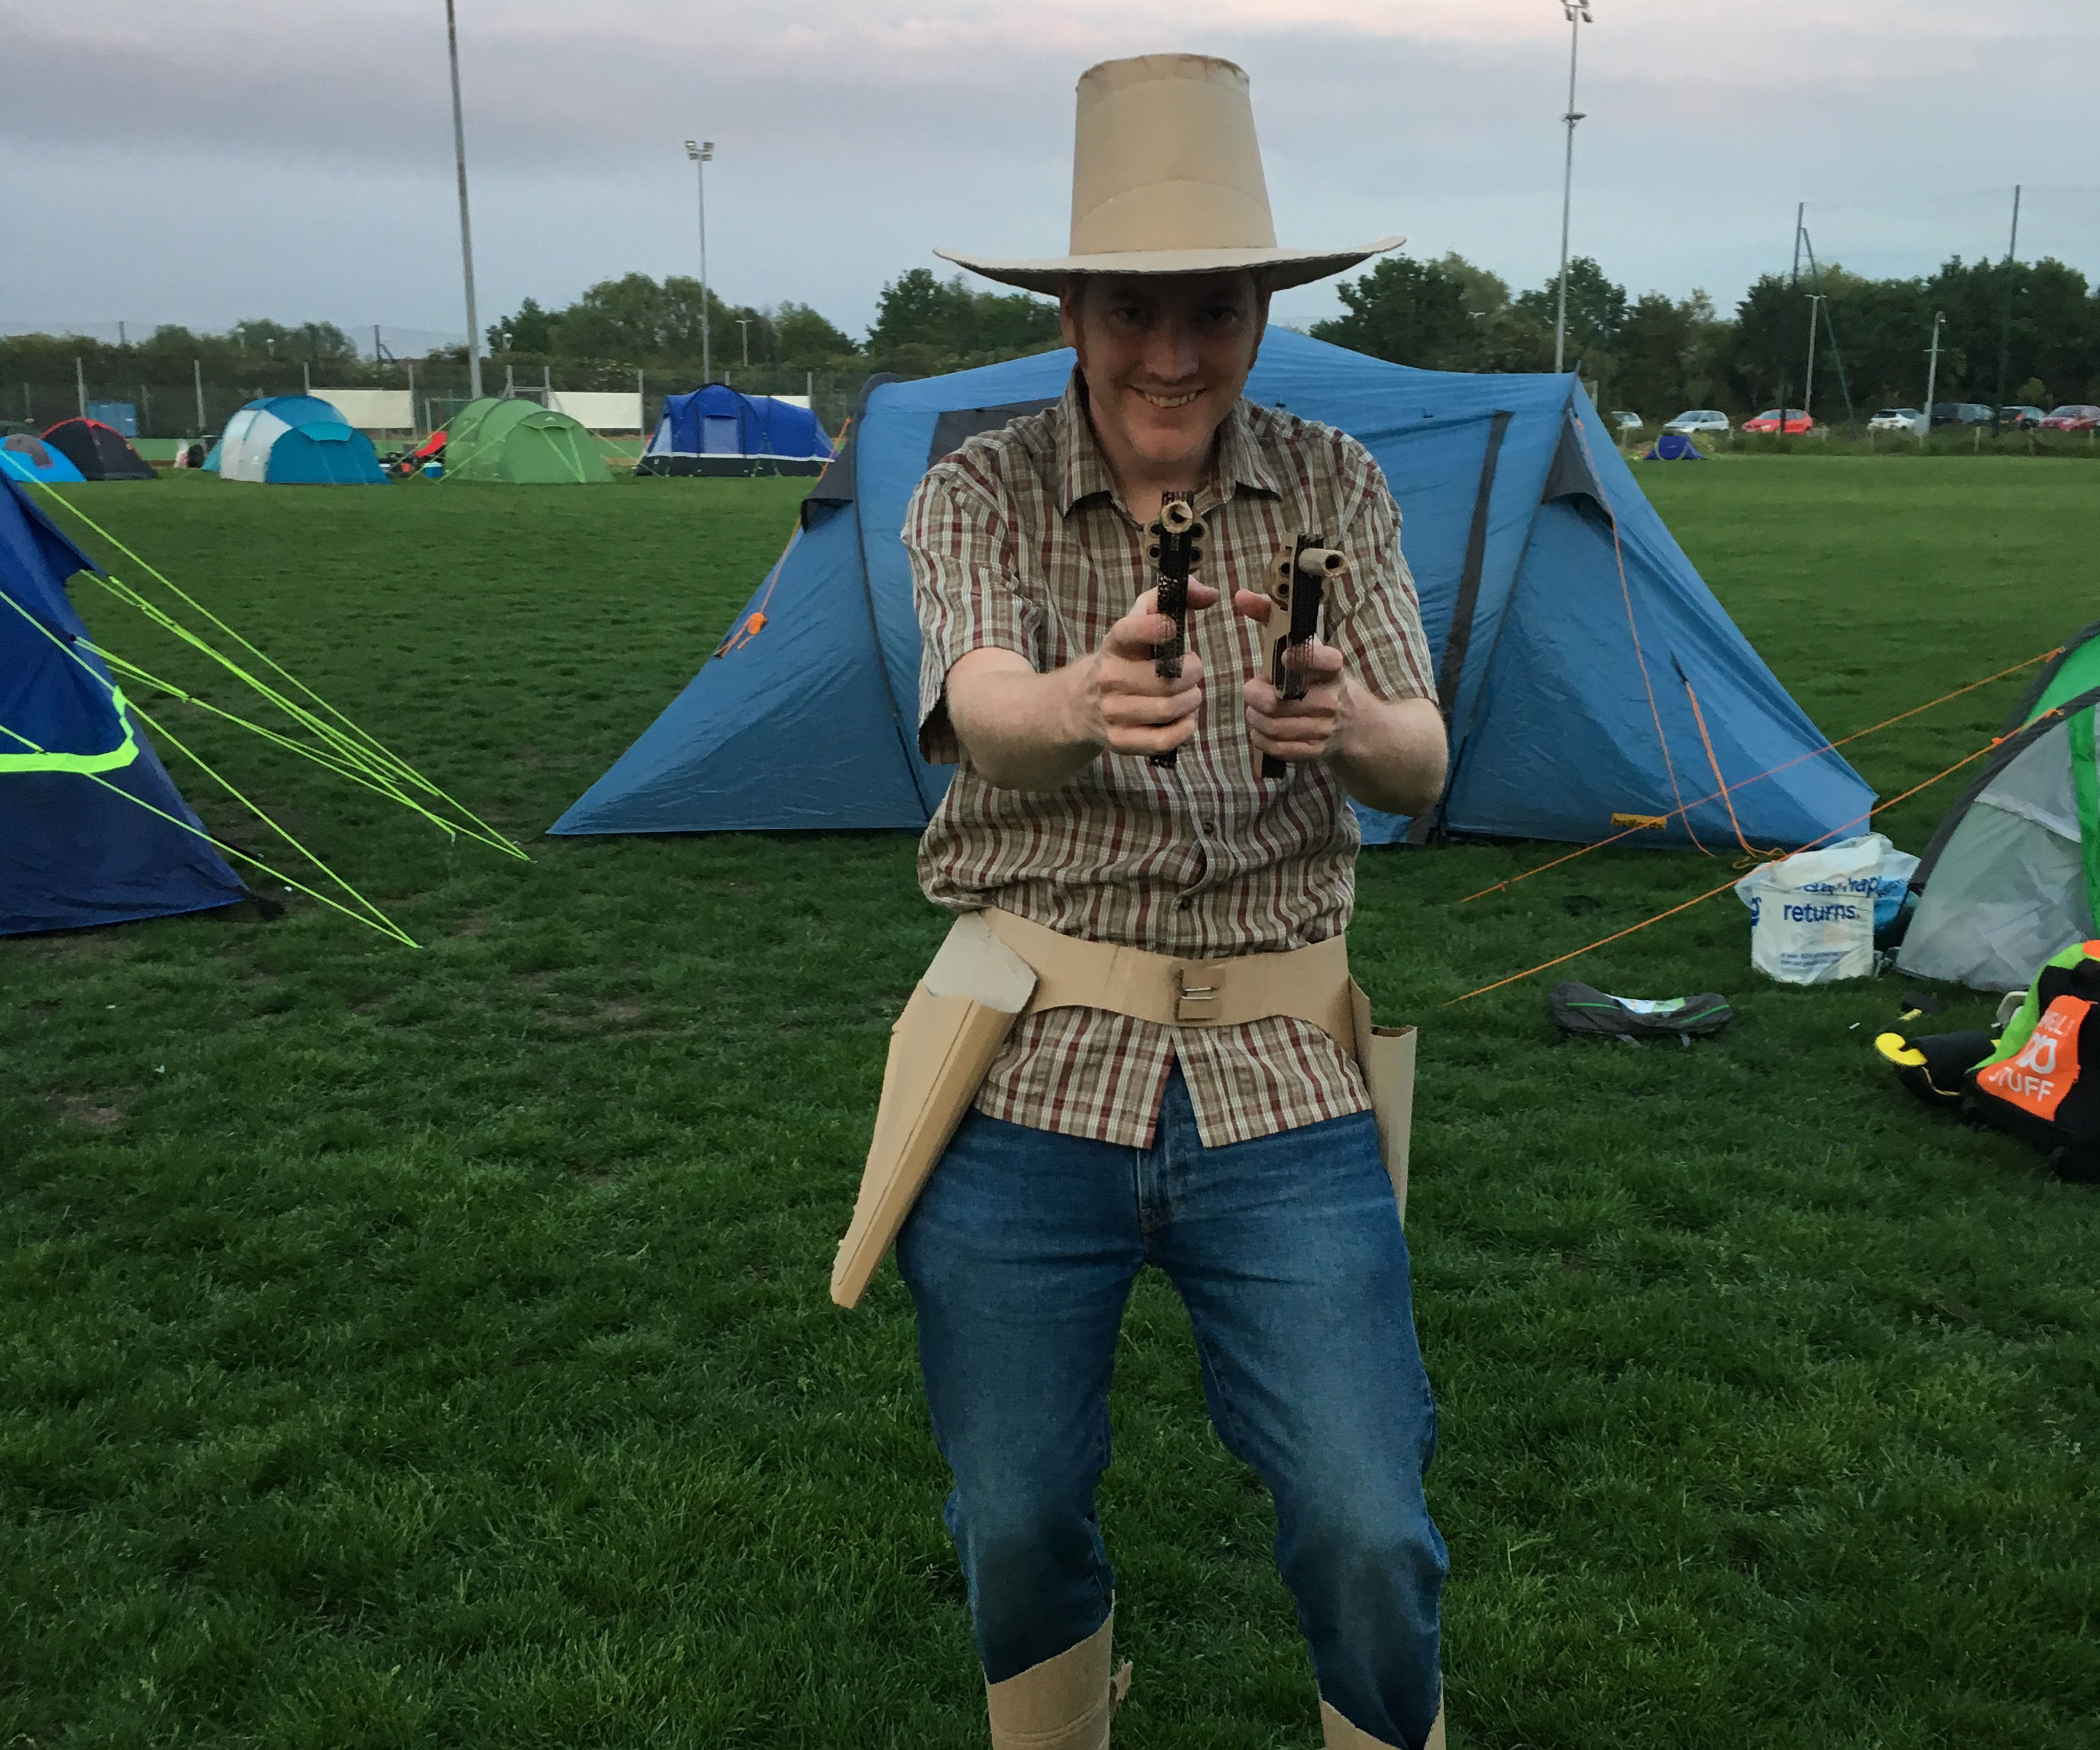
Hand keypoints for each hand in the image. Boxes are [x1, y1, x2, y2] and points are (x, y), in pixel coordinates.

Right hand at [1078, 582, 1221, 757]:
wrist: (1080, 704)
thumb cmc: (1124, 659)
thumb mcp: (1136, 623)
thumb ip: (1170, 599)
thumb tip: (1210, 593)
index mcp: (1114, 644)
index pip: (1130, 631)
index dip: (1156, 628)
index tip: (1174, 629)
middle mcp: (1108, 677)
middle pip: (1167, 680)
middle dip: (1193, 673)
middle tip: (1193, 671)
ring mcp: (1112, 712)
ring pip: (1169, 708)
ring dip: (1192, 701)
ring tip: (1190, 694)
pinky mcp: (1120, 741)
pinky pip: (1163, 739)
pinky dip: (1185, 729)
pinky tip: (1185, 718)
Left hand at [1233, 587, 1353, 764]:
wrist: (1360, 725)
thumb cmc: (1321, 678)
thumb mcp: (1306, 646)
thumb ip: (1271, 617)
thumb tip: (1240, 596)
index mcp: (1333, 668)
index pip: (1322, 660)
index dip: (1301, 658)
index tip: (1284, 656)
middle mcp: (1331, 699)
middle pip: (1277, 702)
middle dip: (1254, 695)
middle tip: (1254, 690)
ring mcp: (1324, 729)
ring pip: (1271, 726)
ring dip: (1254, 717)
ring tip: (1256, 709)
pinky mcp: (1315, 751)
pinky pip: (1275, 747)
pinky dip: (1260, 737)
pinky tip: (1262, 727)